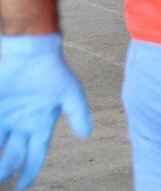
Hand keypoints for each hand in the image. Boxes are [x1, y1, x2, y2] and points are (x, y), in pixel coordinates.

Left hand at [0, 34, 92, 189]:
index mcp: (41, 122)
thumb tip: (86, 135)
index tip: (22, 186)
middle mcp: (22, 123)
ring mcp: (5, 117)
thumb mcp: (70, 92)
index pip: (36, 154)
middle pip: (13, 156)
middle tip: (1, 183)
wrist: (28, 49)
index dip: (29, 171)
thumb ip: (79, 114)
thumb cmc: (51, 68)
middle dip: (6, 170)